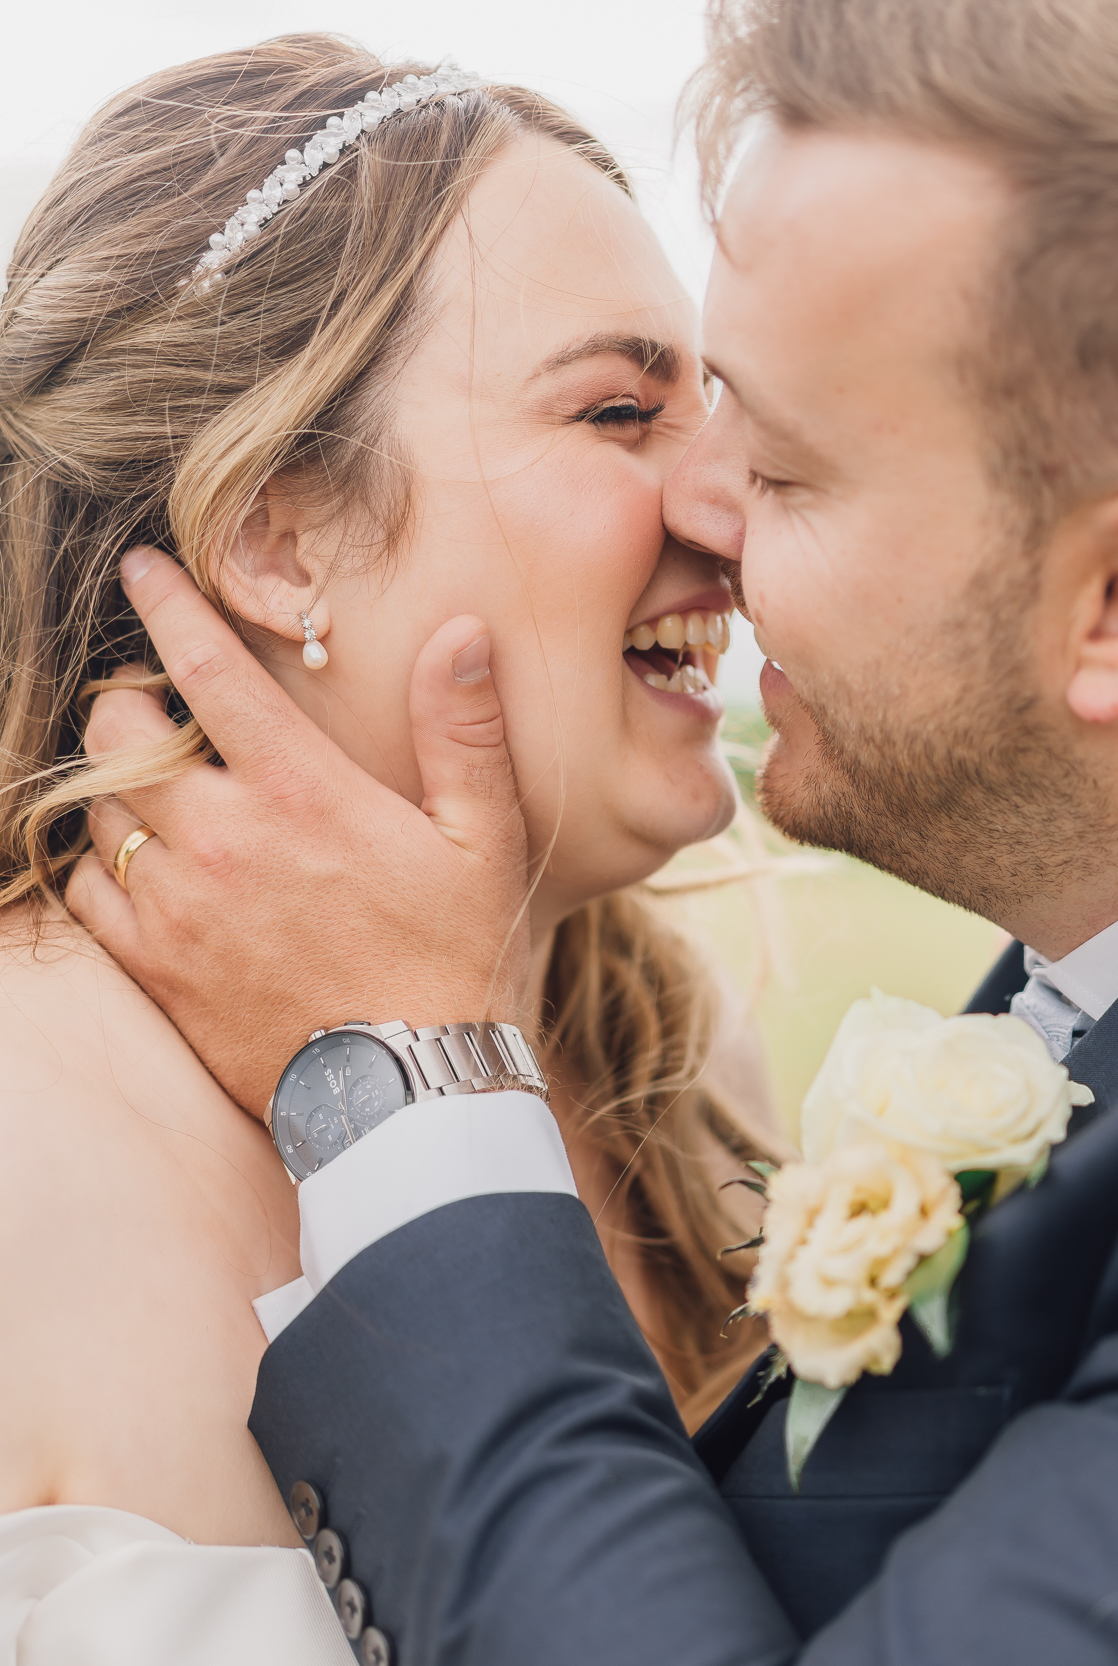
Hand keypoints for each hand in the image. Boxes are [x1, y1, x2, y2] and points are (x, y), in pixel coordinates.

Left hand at [68, 548, 530, 1117]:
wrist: (411, 1095)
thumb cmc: (458, 962)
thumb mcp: (486, 841)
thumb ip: (464, 731)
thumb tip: (460, 632)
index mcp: (301, 792)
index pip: (206, 670)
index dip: (166, 606)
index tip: (142, 570)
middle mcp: (222, 840)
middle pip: (122, 733)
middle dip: (129, 704)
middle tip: (157, 709)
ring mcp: (178, 908)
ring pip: (97, 811)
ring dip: (115, 785)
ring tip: (153, 788)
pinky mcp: (156, 969)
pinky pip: (83, 894)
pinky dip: (94, 866)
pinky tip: (131, 865)